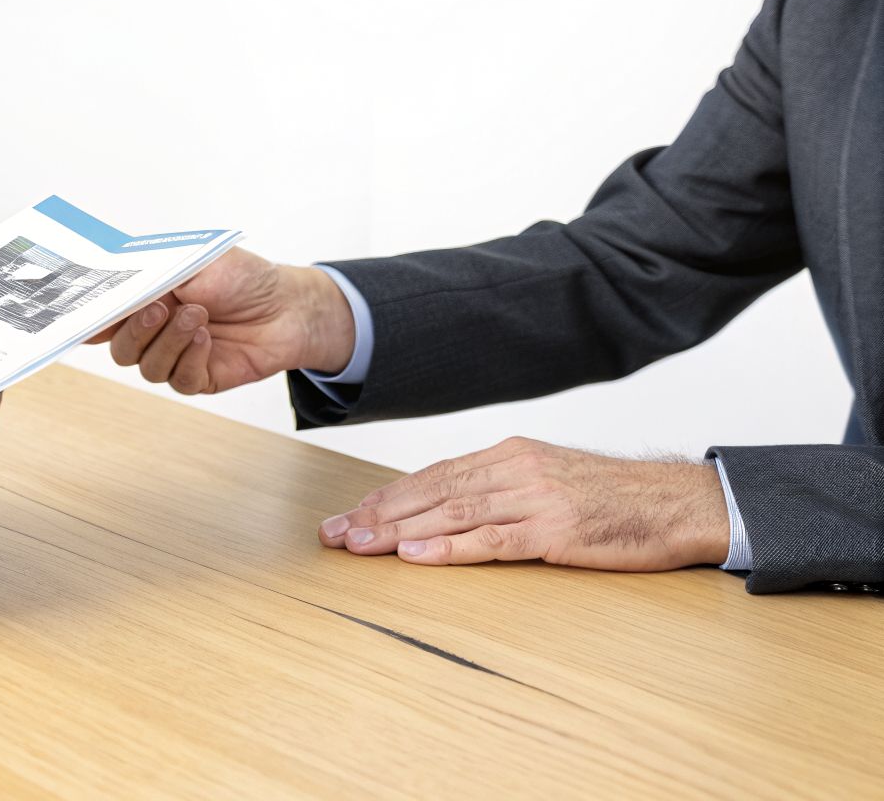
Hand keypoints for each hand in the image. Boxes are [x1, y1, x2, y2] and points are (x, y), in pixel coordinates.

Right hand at [88, 247, 356, 394]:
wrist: (288, 304)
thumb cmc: (242, 278)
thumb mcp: (192, 263)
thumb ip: (152, 278)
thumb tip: (116, 292)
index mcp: (145, 301)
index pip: (104, 317)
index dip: (89, 321)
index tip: (84, 317)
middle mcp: (155, 332)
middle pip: (119, 349)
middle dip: (136, 330)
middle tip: (161, 308)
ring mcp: (176, 357)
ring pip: (147, 367)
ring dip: (170, 340)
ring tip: (198, 315)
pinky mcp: (198, 378)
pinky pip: (179, 380)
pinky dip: (191, 358)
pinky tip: (208, 339)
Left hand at [318, 437, 730, 570]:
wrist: (680, 501)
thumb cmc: (616, 497)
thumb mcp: (552, 478)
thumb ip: (503, 487)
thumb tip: (453, 505)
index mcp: (510, 455)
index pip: (433, 475)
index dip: (387, 496)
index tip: (349, 515)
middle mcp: (514, 469)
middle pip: (430, 491)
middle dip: (376, 513)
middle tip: (332, 534)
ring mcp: (534, 499)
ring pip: (450, 513)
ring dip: (397, 531)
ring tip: (356, 545)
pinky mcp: (555, 531)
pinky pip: (491, 540)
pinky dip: (448, 549)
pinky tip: (414, 557)